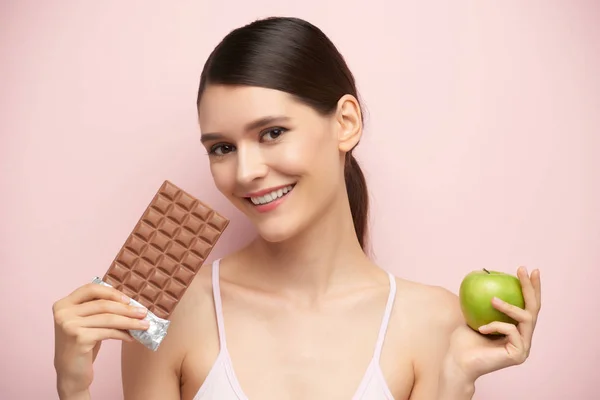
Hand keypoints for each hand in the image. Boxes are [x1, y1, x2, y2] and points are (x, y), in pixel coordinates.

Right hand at [53, 283, 148, 397]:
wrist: (70, 374)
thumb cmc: (82, 345)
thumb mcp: (87, 322)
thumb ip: (99, 309)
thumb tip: (130, 303)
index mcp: (63, 304)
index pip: (91, 289)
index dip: (112, 292)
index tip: (129, 299)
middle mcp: (63, 313)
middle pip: (103, 305)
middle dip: (127, 309)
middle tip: (144, 313)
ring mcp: (69, 325)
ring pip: (108, 318)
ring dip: (130, 322)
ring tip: (144, 325)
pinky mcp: (78, 338)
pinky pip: (108, 332)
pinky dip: (123, 334)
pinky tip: (132, 338)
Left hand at [445, 267, 541, 382]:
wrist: (457, 362)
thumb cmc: (462, 341)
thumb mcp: (472, 314)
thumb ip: (481, 301)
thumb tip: (482, 277)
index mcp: (516, 329)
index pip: (527, 305)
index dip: (530, 287)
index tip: (527, 270)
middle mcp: (524, 338)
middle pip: (534, 309)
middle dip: (530, 287)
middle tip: (523, 270)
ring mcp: (523, 347)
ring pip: (526, 318)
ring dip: (509, 306)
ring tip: (493, 300)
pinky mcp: (518, 354)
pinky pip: (511, 330)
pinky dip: (495, 325)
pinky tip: (481, 328)